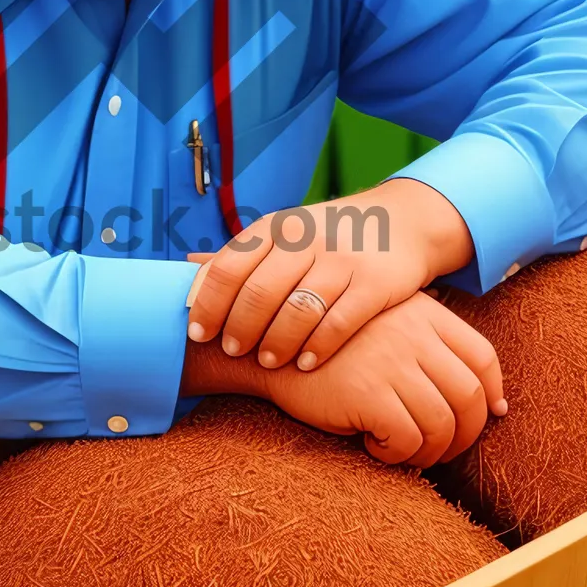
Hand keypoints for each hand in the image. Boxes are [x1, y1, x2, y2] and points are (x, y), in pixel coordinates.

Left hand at [186, 178, 473, 370]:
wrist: (401, 222)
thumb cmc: (327, 236)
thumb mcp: (284, 233)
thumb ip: (242, 254)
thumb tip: (185, 268)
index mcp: (276, 227)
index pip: (229, 266)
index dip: (208, 303)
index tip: (196, 333)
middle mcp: (306, 239)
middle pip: (259, 291)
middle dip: (240, 327)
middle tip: (232, 351)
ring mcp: (342, 259)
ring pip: (297, 309)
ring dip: (276, 342)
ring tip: (268, 363)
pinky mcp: (375, 282)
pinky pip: (340, 321)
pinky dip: (318, 347)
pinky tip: (306, 364)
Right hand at [265, 291, 506, 466]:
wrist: (265, 339)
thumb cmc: (324, 339)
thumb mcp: (379, 321)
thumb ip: (423, 340)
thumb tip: (484, 393)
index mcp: (421, 312)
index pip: (483, 355)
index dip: (492, 390)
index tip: (490, 414)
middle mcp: (413, 333)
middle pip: (470, 396)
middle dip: (465, 434)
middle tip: (441, 450)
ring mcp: (392, 361)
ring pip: (443, 425)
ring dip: (430, 452)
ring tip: (404, 453)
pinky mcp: (368, 392)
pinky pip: (407, 441)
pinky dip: (398, 456)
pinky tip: (373, 448)